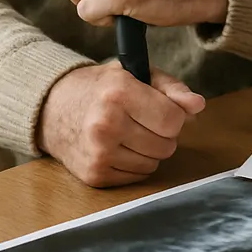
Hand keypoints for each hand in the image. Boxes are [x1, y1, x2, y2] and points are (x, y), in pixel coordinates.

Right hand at [37, 63, 205, 186]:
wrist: (54, 108)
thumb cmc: (105, 88)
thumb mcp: (140, 75)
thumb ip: (173, 89)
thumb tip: (198, 105)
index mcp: (120, 93)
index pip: (172, 119)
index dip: (175, 116)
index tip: (163, 109)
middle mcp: (106, 124)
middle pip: (166, 144)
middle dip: (164, 134)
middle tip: (145, 121)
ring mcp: (98, 153)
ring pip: (154, 163)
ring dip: (151, 150)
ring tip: (132, 133)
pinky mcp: (93, 175)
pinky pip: (137, 177)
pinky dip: (135, 164)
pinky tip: (120, 147)